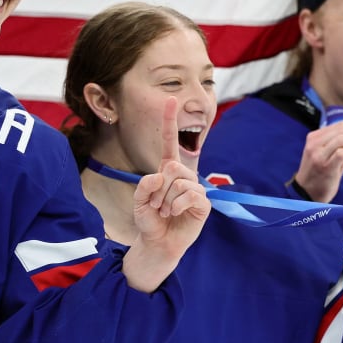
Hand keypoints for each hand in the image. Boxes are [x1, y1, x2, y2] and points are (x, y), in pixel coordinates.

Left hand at [123, 97, 210, 292]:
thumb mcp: (139, 201)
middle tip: (156, 205)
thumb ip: (145, 185)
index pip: (170, 141)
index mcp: (167, 170)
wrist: (158, 243)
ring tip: (166, 212)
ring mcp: (195, 189)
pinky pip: (190, 195)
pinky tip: (175, 214)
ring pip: (180, 182)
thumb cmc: (149, 220)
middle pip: (174, 166)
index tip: (171, 98)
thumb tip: (162, 174)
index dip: (170, 121)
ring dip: (167, 200)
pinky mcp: (203, 203)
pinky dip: (177, 206)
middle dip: (159, 188)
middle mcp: (183, 176)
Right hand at [293, 118, 342, 201]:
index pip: (339, 124)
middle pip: (342, 129)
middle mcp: (314, 143)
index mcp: (314, 137)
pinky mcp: (325, 166)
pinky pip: (342, 153)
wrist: (306, 192)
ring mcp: (318, 154)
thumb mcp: (324, 154)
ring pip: (342, 138)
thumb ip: (336, 144)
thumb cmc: (319, 174)